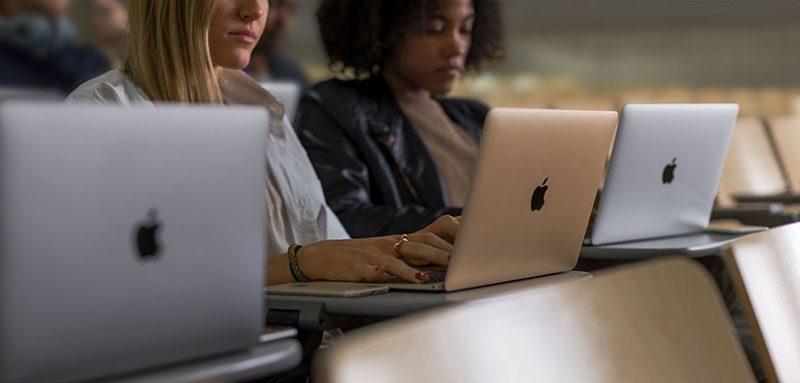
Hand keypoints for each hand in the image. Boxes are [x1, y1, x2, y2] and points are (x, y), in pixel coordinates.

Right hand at [295, 215, 460, 282]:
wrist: (319, 256)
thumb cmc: (358, 257)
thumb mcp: (387, 252)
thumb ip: (413, 255)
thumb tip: (443, 261)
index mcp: (399, 240)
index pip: (431, 234)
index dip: (452, 237)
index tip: (474, 241)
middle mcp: (390, 245)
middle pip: (422, 244)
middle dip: (445, 252)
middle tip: (466, 260)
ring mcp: (375, 255)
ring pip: (403, 257)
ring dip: (422, 264)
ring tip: (439, 272)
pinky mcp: (360, 268)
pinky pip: (378, 270)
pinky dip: (391, 274)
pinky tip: (402, 278)